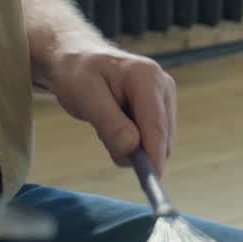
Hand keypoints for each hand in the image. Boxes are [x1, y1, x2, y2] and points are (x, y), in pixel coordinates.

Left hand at [23, 0, 176, 172]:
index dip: (154, 156)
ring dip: (134, 145)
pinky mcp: (161, 108)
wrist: (77, 59)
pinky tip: (117, 123)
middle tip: (105, 137)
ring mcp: (165, 97)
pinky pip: (153, 138)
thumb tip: (132, 150)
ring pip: (159, 141)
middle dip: (138, 150)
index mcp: (147, 77)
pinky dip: (135, 140)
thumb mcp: (86, 97)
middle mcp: (163, 85)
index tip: (151, 182)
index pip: (156, 126)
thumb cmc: (78, 74)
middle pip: (162, 137)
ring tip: (107, 122)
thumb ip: (110, 124)